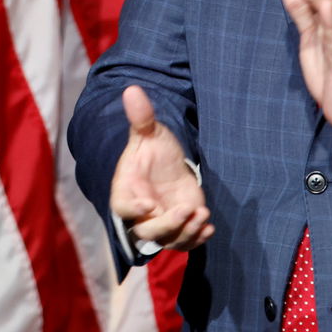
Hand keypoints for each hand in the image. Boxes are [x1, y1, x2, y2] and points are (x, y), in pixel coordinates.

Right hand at [108, 86, 212, 250]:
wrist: (169, 167)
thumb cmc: (153, 151)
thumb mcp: (149, 133)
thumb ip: (140, 117)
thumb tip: (132, 89)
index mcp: (126, 191)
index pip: (123, 206)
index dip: (133, 208)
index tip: (149, 204)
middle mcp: (141, 214)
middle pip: (147, 232)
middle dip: (167, 225)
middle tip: (186, 210)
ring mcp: (161, 225)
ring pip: (169, 241)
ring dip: (186, 232)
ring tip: (203, 215)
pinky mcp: (179, 229)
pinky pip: (186, 243)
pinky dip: (197, 238)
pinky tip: (208, 227)